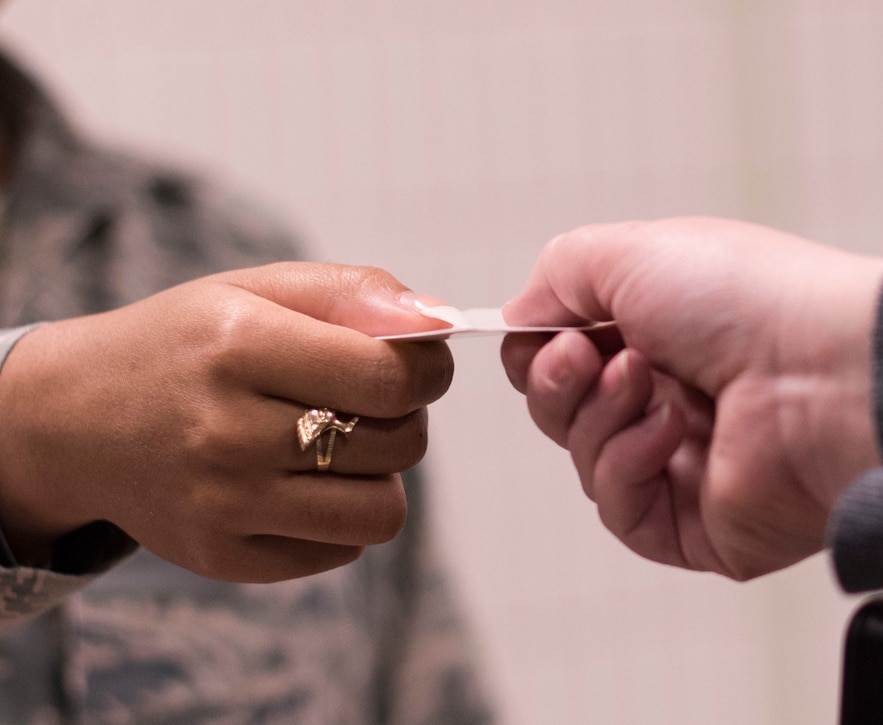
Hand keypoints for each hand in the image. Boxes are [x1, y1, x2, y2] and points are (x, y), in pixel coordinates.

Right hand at [0, 262, 452, 581]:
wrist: (75, 420)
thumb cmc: (188, 345)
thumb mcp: (256, 289)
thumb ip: (355, 293)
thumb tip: (442, 321)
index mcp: (238, 345)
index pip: (390, 378)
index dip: (430, 371)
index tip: (421, 365)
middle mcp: (226, 432)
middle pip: (397, 444)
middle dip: (405, 417)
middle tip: (366, 401)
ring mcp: (221, 505)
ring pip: (381, 511)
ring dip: (381, 474)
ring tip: (342, 445)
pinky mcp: (221, 557)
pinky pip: (342, 550)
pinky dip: (341, 516)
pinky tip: (301, 483)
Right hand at [502, 217, 882, 579]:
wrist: (825, 368)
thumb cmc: (745, 298)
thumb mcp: (629, 253)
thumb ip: (557, 277)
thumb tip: (518, 320)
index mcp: (660, 333)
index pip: (565, 355)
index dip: (540, 349)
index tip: (545, 335)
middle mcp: (670, 396)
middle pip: (563, 410)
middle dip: (557, 381)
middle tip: (584, 357)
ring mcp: (683, 463)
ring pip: (584, 457)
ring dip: (601, 416)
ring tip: (650, 384)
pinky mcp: (696, 525)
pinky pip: (619, 509)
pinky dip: (627, 465)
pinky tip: (669, 433)